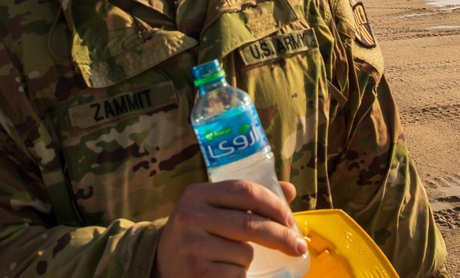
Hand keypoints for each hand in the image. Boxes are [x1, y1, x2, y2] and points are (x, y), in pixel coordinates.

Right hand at [154, 180, 307, 277]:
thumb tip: (289, 190)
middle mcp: (191, 216)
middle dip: (281, 236)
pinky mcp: (197, 273)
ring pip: (245, 252)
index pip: (245, 191)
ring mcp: (192, 246)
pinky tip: (225, 272)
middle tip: (298, 246)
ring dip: (249, 259)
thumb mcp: (213, 207)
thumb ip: (247, 198)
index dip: (274, 205)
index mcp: (197, 193)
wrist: (161, 263)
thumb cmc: (197, 232)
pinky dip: (239, 275)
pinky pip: (237, 274)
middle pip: (250, 223)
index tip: (290, 220)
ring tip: (232, 258)